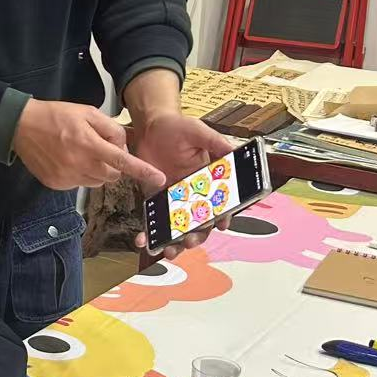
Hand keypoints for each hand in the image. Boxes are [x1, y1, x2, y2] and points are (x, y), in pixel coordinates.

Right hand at [12, 99, 165, 191]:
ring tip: (83, 153)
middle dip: (114, 164)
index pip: (122, 161)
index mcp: (88, 144)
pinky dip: (81, 174)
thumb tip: (122, 144)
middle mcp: (79, 164)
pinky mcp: (57, 184)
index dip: (142, 171)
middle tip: (100, 148)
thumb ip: (110, 127)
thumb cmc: (55, 116)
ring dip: (98, 170)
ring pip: (98, 181)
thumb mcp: (87, 112)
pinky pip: (80, 184)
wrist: (21, 126)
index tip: (158, 179)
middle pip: (113, 175)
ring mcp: (67, 177)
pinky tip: (69, 160)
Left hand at [131, 111, 236, 258]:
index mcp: (209, 181)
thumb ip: (215, 142)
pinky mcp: (155, 198)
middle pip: (199, 222)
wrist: (151, 125)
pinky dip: (149, 233)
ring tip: (168, 250)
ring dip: (174, 242)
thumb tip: (234, 152)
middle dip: (196, 236)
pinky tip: (143, 240)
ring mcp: (174, 198)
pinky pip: (154, 219)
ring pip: (178, 227)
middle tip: (189, 241)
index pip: (220, 204)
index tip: (220, 225)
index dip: (222, 217)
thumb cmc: (178, 126)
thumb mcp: (198, 131)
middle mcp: (193, 194)